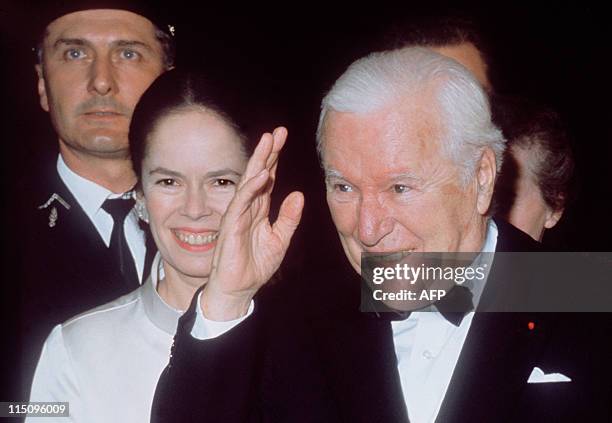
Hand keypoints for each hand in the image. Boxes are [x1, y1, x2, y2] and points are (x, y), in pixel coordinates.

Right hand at [201, 127, 303, 319]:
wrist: (239, 289)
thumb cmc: (255, 265)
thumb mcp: (280, 239)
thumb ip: (289, 218)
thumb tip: (298, 194)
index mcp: (259, 209)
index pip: (267, 178)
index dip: (274, 158)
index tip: (282, 138)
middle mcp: (247, 207)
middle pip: (257, 173)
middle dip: (267, 152)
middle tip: (277, 132)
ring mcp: (238, 215)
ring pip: (248, 182)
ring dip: (258, 162)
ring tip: (268, 142)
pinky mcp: (231, 226)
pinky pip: (241, 203)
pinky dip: (250, 188)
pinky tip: (260, 174)